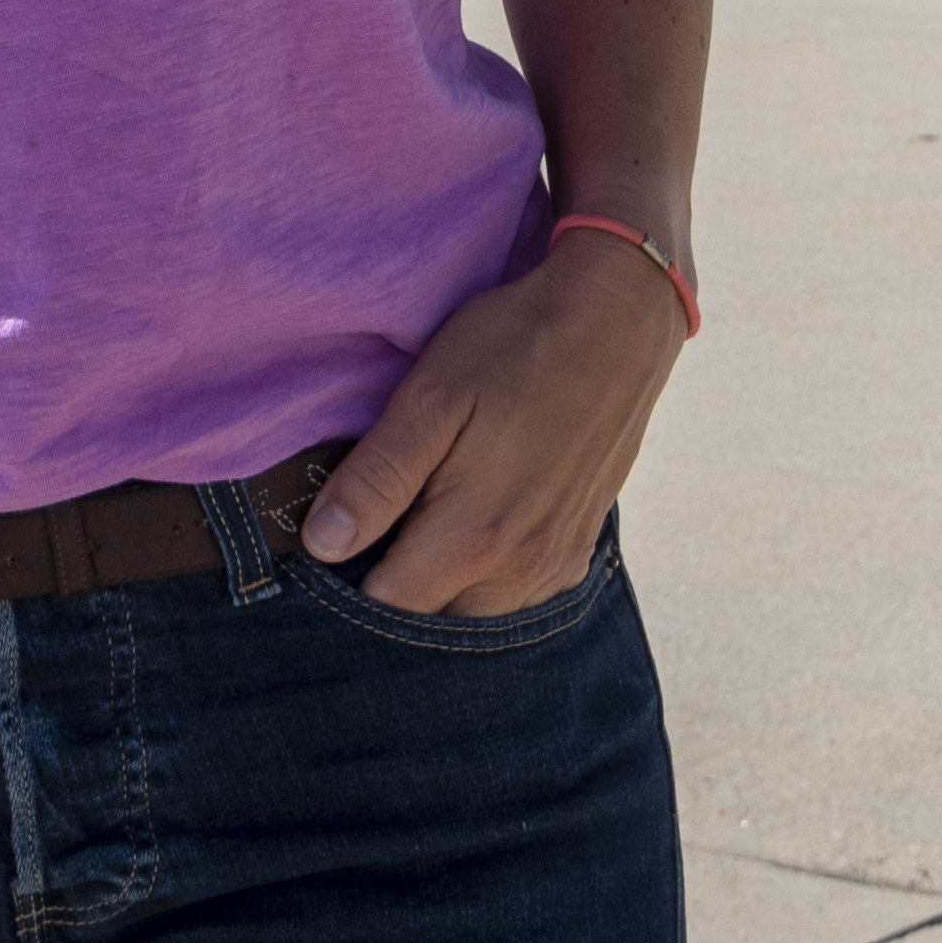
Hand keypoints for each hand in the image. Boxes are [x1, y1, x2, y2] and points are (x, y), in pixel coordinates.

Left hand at [307, 230, 686, 615]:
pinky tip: (473, 525)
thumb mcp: (433, 395)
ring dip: (440, 586)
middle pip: (429, 622)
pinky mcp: (578, 548)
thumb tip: (322, 546)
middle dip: (392, 589)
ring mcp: (555, 562)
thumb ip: (378, 477)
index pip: (385, 607)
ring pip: (473, 615)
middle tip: (375, 521)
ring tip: (419, 522)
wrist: (618, 320)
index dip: (346, 583)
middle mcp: (519, 567)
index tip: (332, 541)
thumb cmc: (516, 346)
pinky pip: (517, 595)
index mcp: (474, 536)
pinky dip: (485, 579)